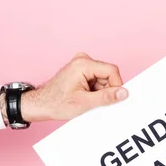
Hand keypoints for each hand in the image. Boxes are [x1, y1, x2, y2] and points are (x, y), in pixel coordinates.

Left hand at [1, 53, 128, 123]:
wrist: (40, 105)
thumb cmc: (57, 103)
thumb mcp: (85, 103)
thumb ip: (106, 97)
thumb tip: (124, 93)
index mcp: (83, 64)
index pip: (112, 71)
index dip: (116, 86)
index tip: (112, 99)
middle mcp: (83, 60)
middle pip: (108, 75)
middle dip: (106, 90)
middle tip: (94, 102)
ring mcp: (82, 64)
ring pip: (104, 79)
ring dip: (100, 92)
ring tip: (86, 100)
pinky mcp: (81, 71)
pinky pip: (97, 80)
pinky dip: (95, 91)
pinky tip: (85, 97)